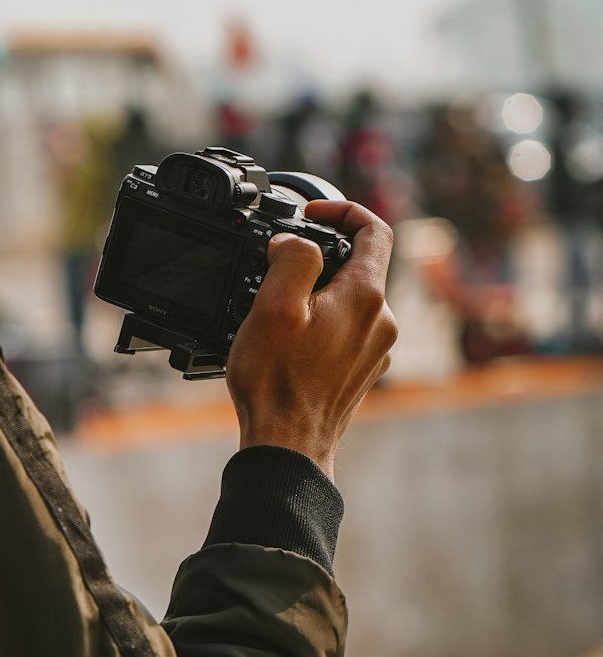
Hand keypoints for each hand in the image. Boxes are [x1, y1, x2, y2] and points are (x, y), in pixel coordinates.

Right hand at [225, 200, 397, 478]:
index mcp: (365, 297)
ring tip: (276, 311)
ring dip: (316, 293)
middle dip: (319, 257)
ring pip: (349, 299)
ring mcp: (374, 349)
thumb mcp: (275, 306)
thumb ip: (293, 258)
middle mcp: (381, 321)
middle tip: (277, 268)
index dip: (342, 210)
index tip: (310, 214)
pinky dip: (319, 322)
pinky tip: (287, 342)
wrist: (288, 447)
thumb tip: (296, 241)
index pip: (374, 229)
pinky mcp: (361, 370)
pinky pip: (344, 329)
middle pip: (359, 265)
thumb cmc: (278, 382)